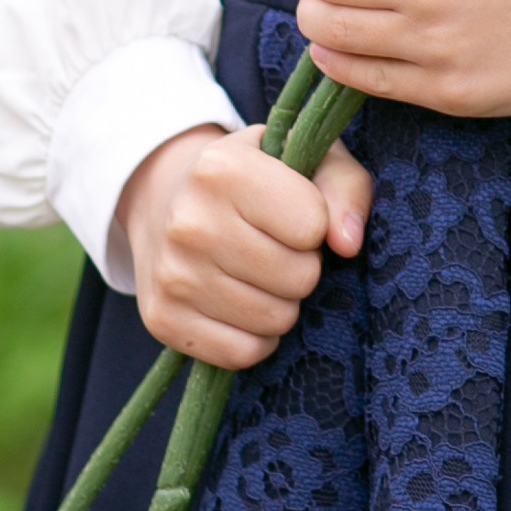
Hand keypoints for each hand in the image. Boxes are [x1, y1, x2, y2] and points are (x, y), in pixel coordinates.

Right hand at [119, 121, 375, 369]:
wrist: (166, 200)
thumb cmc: (253, 177)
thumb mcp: (303, 156)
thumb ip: (344, 186)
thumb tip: (348, 244)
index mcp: (222, 168)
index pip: (313, 225)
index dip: (316, 224)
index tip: (291, 212)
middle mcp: (189, 221)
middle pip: (299, 278)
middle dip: (303, 266)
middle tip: (277, 247)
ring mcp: (171, 275)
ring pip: (275, 321)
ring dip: (282, 303)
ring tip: (259, 273)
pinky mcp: (162, 321)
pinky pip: (243, 353)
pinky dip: (255, 337)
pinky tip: (242, 304)